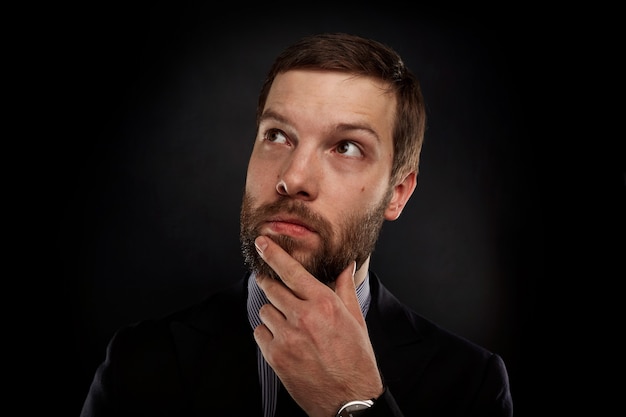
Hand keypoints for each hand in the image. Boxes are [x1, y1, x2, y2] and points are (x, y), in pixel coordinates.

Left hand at [253, 235, 383, 416]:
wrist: (348, 399)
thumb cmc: (355, 359)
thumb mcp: (356, 320)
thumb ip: (345, 289)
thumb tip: (347, 266)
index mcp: (324, 303)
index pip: (292, 271)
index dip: (273, 253)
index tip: (261, 242)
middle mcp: (304, 316)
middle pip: (272, 287)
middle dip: (270, 283)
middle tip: (273, 285)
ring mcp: (287, 336)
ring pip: (265, 310)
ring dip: (273, 312)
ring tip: (289, 323)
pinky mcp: (275, 356)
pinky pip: (260, 332)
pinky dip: (268, 333)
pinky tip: (283, 339)